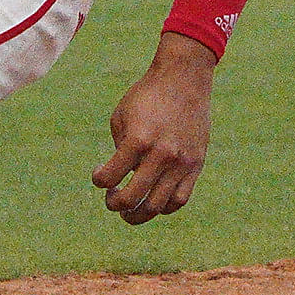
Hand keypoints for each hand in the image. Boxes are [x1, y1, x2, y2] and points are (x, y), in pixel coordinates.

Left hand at [91, 31, 216, 225]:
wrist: (183, 80)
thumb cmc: (146, 97)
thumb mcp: (121, 118)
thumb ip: (119, 150)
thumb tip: (120, 179)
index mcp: (137, 141)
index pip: (109, 178)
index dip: (98, 180)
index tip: (100, 173)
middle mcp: (161, 155)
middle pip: (133, 198)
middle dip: (116, 205)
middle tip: (112, 199)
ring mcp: (181, 163)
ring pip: (158, 206)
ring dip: (139, 214)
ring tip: (130, 211)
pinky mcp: (196, 165)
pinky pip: (180, 200)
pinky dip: (164, 207)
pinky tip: (152, 201)